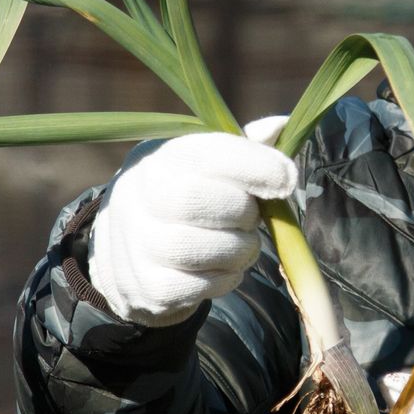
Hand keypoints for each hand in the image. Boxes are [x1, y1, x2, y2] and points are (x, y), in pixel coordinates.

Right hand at [88, 117, 294, 326]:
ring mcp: (138, 244)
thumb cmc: (184, 197)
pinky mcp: (146, 286)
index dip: (254, 166)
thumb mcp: (204, 166)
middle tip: (251, 218)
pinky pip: (198, 287)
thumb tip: (282, 125)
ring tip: (241, 245)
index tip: (287, 179)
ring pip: (203, 249)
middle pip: (199, 200)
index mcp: (161, 158)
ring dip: (240, 250)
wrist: (126, 251)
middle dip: (243, 212)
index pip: (208, 154)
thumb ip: (243, 148)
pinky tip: (222, 268)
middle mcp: (140, 196)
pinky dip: (224, 279)